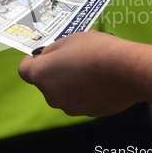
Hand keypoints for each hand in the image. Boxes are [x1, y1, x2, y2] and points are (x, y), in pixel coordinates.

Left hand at [18, 30, 140, 115]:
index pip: (25, 70)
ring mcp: (70, 107)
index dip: (31, 60)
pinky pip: (82, 99)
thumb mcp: (69, 39)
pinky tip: (102, 78)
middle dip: (56, 69)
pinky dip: (87, 90)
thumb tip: (48, 56)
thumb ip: (53, 50)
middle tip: (73, 55)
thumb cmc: (96, 50)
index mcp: (42, 75)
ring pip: (65, 91)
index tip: (41, 53)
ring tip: (92, 65)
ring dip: (72, 80)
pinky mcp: (88, 113)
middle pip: (46, 81)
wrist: (126, 70)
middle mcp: (51, 95)